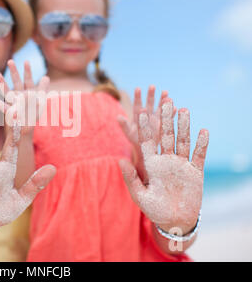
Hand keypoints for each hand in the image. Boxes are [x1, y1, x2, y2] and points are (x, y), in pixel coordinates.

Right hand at [0, 59, 49, 136]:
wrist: (27, 126)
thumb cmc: (34, 113)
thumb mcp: (41, 100)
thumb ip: (42, 89)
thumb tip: (46, 76)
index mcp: (28, 91)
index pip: (28, 80)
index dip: (27, 71)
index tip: (26, 61)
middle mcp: (19, 95)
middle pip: (16, 82)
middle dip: (14, 72)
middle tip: (10, 61)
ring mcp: (13, 102)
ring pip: (7, 91)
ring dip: (2, 83)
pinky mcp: (9, 111)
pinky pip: (3, 107)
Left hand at [119, 98, 208, 234]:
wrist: (174, 221)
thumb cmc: (154, 209)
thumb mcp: (139, 195)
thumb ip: (130, 177)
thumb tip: (119, 160)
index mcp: (151, 164)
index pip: (147, 141)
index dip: (144, 127)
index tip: (141, 111)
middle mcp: (166, 161)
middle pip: (165, 136)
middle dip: (165, 119)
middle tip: (165, 102)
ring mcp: (181, 165)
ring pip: (182, 141)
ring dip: (184, 126)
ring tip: (184, 109)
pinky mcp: (195, 172)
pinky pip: (199, 155)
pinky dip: (202, 144)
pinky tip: (203, 131)